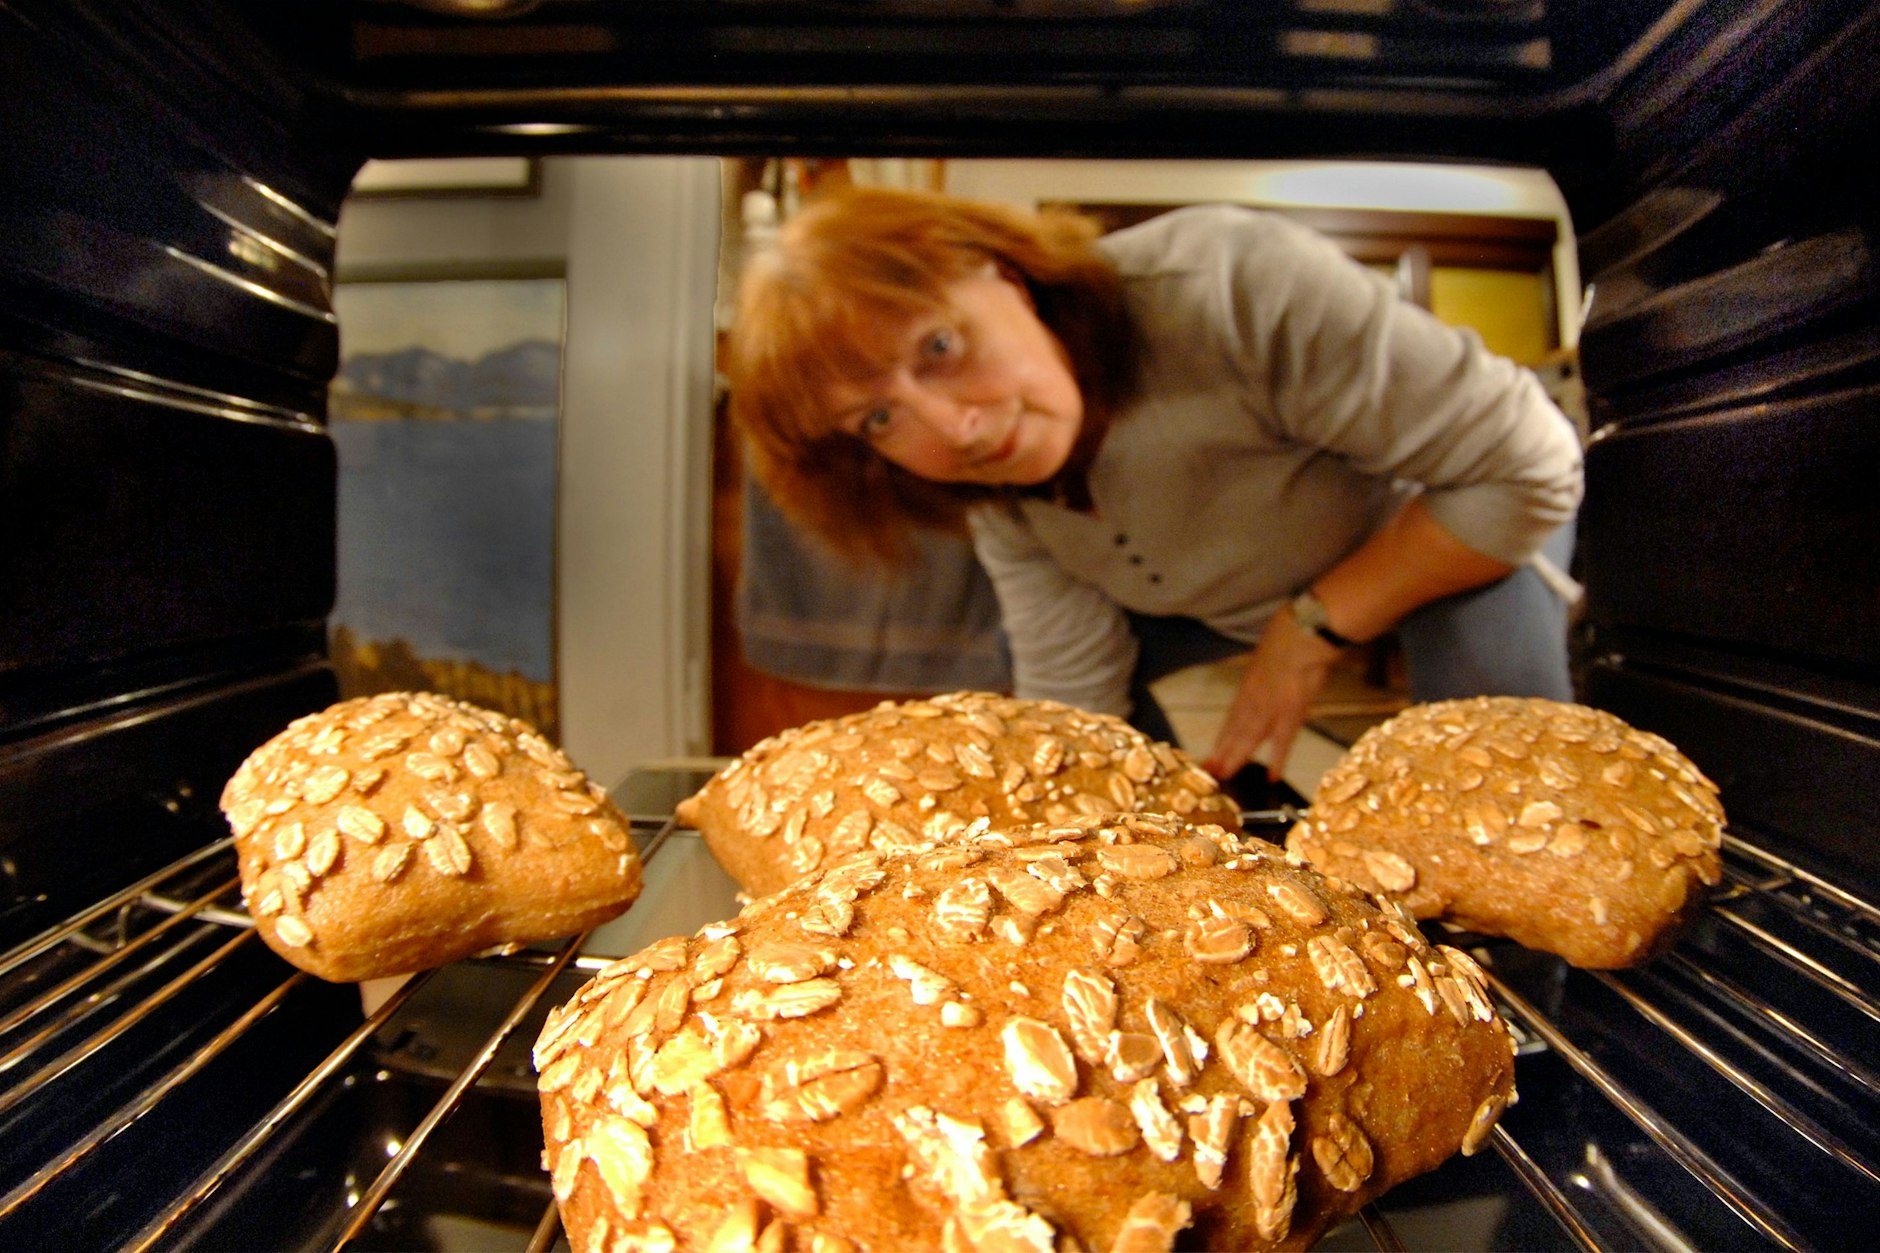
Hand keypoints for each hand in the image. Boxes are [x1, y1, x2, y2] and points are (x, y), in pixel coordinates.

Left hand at [1202, 607, 1339, 782]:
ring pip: (1249, 739)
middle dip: (1222, 752)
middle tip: (1209, 771)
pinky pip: (1283, 742)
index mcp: (1250, 685)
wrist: (1302, 633)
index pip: (1233, 716)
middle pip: (1235, 731)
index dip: (1223, 736)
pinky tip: (1273, 776)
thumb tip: (1269, 669)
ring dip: (1236, 758)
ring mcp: (1270, 708)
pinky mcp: (1290, 713)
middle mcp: (1254, 699)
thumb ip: (1267, 668)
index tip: (1213, 751)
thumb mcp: (1270, 652)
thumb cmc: (1290, 635)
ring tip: (1224, 776)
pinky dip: (1278, 760)